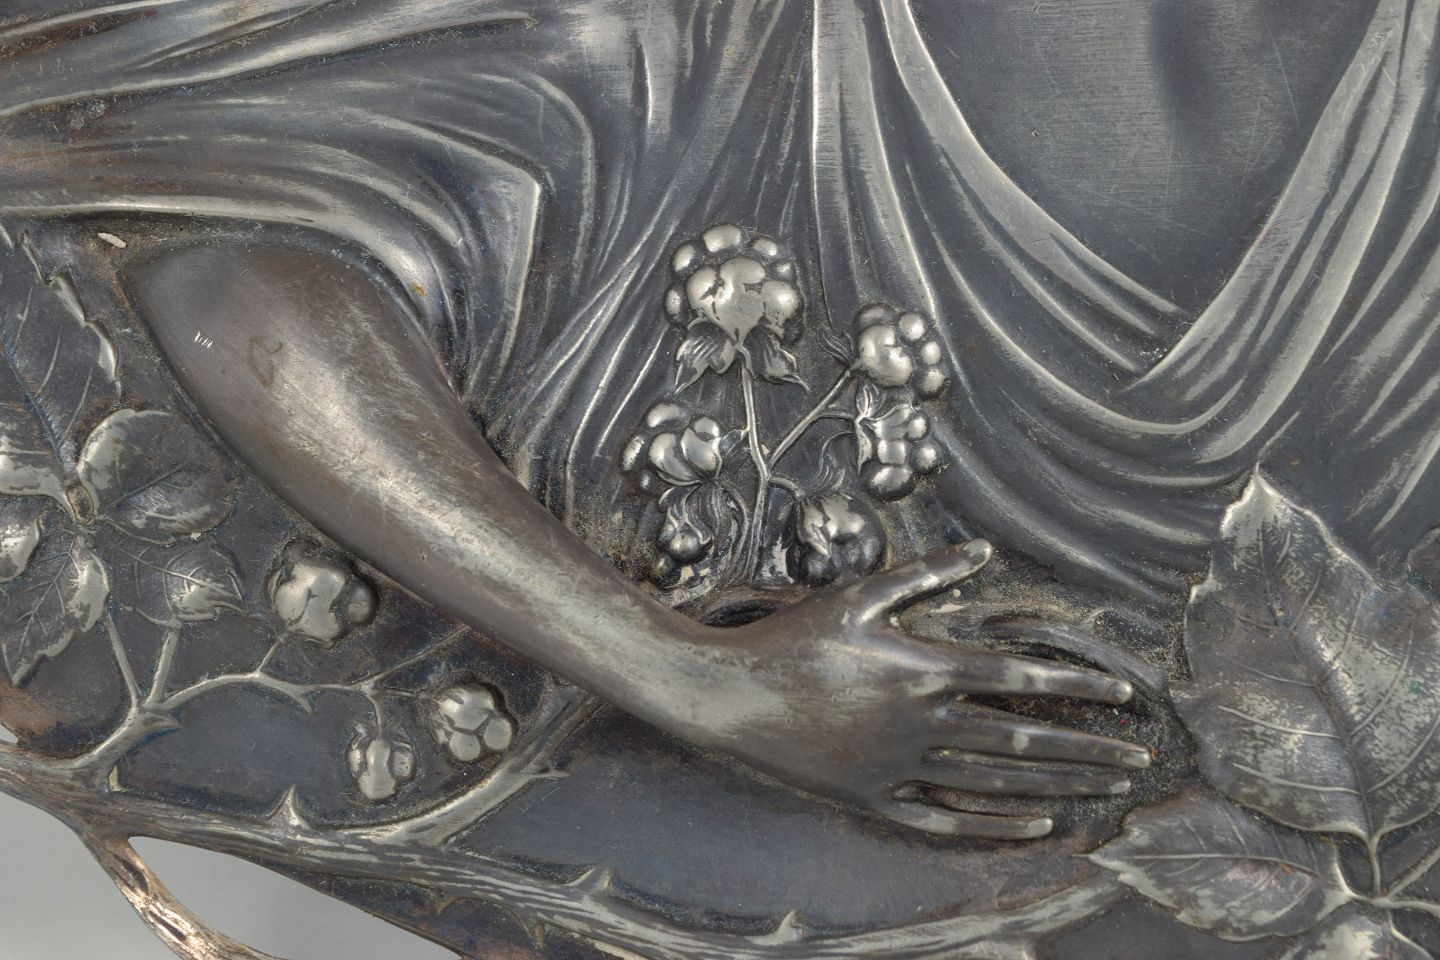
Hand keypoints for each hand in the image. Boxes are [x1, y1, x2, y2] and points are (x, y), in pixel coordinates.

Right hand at [694, 539, 1149, 838]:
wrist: (728, 695)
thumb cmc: (791, 638)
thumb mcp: (857, 596)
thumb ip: (924, 575)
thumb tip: (981, 550)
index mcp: (923, 670)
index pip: (1019, 679)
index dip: (1075, 685)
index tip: (1123, 696)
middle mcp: (921, 723)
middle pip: (1022, 740)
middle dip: (1087, 749)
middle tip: (1138, 759)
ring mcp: (899, 767)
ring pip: (996, 782)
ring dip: (1058, 786)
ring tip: (1106, 792)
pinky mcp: (875, 798)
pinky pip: (947, 818)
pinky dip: (996, 824)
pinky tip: (1038, 823)